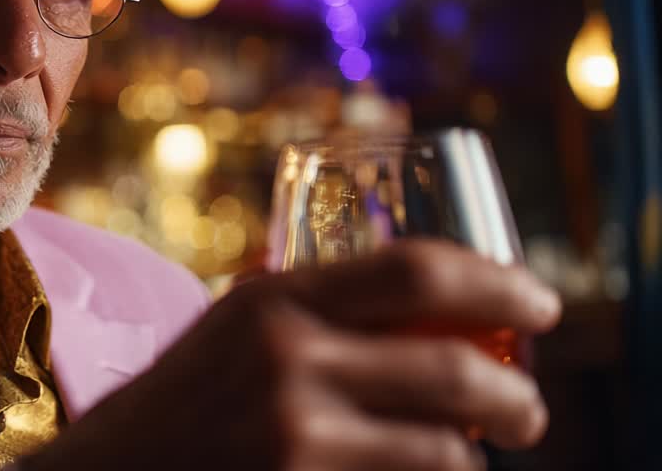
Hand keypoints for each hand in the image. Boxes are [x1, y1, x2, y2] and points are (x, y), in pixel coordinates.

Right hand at [25, 240, 561, 470]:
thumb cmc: (178, 407)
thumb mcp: (235, 333)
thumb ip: (314, 315)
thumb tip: (434, 313)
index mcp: (272, 299)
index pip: (415, 269)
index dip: (498, 281)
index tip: (542, 302)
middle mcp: (286, 359)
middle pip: (454, 367)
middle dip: (518, 398)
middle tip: (529, 412)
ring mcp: (294, 435)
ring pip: (446, 453)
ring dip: (469, 461)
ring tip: (460, 459)